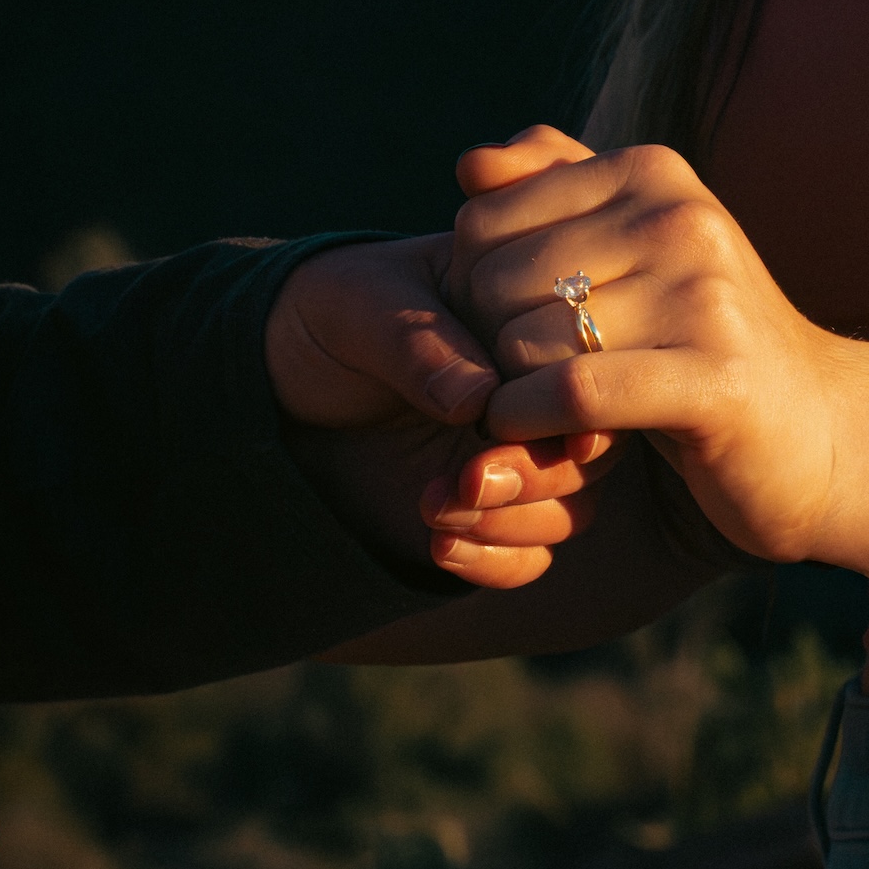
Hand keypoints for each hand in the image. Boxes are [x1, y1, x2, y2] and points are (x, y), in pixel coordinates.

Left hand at [265, 230, 618, 587]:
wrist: (275, 374)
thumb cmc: (329, 312)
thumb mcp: (361, 305)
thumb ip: (418, 342)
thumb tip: (479, 396)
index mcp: (533, 323)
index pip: (592, 366)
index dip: (579, 406)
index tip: (542, 432)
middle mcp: (540, 396)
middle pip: (594, 449)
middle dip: (541, 475)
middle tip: (471, 477)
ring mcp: (520, 457)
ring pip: (573, 509)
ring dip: (514, 521)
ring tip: (435, 508)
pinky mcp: (491, 514)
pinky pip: (529, 558)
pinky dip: (498, 564)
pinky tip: (440, 547)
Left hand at [447, 128, 842, 562]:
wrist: (821, 432)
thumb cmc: (701, 344)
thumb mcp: (634, 251)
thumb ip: (555, 191)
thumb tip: (471, 164)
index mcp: (652, 172)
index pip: (482, 221)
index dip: (465, 291)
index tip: (496, 334)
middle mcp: (681, 216)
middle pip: (495, 283)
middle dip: (482, 348)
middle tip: (510, 385)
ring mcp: (704, 295)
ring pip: (525, 341)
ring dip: (505, 395)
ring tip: (528, 413)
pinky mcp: (714, 378)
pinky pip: (572, 393)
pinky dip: (527, 420)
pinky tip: (526, 433)